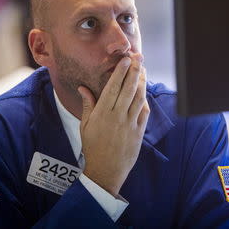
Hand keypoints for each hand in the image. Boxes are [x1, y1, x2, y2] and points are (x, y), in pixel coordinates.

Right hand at [77, 54, 149, 195]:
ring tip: (143, 70)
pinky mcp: (139, 132)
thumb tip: (84, 88)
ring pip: (139, 98)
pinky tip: (144, 91)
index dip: (120, 71)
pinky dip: (145, 100)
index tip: (126, 59)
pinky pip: (144, 112)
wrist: (106, 171)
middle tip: (138, 58)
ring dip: (142, 82)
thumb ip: (88, 105)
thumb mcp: (85, 126)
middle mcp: (117, 116)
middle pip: (128, 89)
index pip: (113, 87)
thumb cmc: (92, 148)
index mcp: (102, 113)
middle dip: (134, 71)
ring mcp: (130, 124)